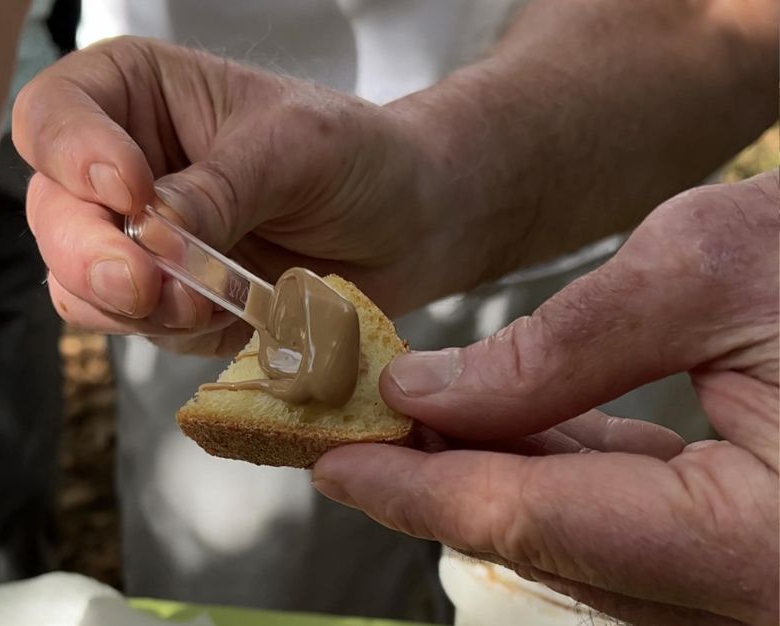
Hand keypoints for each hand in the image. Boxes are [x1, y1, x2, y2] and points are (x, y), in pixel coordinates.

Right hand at [12, 37, 491, 354]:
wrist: (409, 225)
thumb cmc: (358, 155)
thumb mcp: (294, 147)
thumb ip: (218, 188)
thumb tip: (147, 234)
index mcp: (137, 95)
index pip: (54, 114)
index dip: (71, 154)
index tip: (129, 189)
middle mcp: (123, 169)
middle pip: (52, 213)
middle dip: (90, 254)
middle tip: (142, 283)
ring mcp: (140, 242)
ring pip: (79, 283)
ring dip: (130, 305)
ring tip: (203, 304)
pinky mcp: (168, 302)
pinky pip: (134, 328)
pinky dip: (170, 331)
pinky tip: (226, 315)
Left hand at [314, 172, 778, 624]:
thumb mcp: (707, 269)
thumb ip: (557, 348)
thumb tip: (427, 391)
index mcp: (764, 548)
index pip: (541, 522)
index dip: (420, 490)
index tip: (334, 462)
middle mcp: (762, 594)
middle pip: (556, 543)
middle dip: (448, 482)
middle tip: (360, 430)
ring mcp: (758, 577)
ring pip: (588, 541)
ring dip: (496, 477)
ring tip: (417, 420)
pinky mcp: (756, 543)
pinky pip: (634, 520)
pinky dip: (561, 474)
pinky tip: (505, 427)